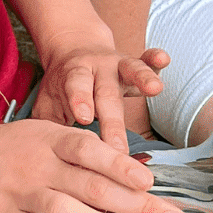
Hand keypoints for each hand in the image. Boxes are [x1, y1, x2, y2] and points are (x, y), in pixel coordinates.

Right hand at [0, 119, 189, 212]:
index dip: (123, 166)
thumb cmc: (0, 152)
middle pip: (93, 184)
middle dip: (138, 205)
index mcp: (49, 138)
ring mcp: (21, 192)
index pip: (92, 150)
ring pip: (71, 211)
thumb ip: (77, 154)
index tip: (151, 184)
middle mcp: (38, 163)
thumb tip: (128, 179)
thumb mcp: (38, 137)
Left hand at [32, 38, 171, 150]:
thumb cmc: (60, 88)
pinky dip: (155, 60)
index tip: (83, 118)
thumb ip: (50, 129)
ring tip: (155, 88)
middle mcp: (96, 69)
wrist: (71, 47)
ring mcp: (117, 64)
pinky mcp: (134, 63)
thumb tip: (50, 165)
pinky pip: (146, 61)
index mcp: (73, 76)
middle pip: (106, 94)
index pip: (76, 88)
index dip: (80, 100)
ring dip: (143, 78)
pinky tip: (164, 60)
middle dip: (113, 121)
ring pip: (131, 70)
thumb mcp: (48, 104)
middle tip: (117, 148)